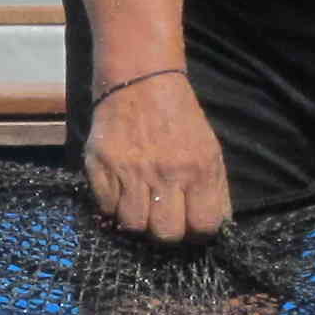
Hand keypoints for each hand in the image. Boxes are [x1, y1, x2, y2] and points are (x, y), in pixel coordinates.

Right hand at [84, 70, 229, 242]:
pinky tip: (121, 190)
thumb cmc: (180, 120)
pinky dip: (113, 205)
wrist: (141, 82)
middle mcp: (165, 173)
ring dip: (138, 219)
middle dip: (166, 230)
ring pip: (133, 224)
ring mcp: (130, 171)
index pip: (204, 225)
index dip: (198, 231)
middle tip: (163, 216)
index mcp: (198, 169)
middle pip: (166, 233)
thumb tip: (213, 225)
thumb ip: (213, 189)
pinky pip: (106, 207)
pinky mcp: (100, 166)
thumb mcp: (209, 150)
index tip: (190, 224)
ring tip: (140, 204)